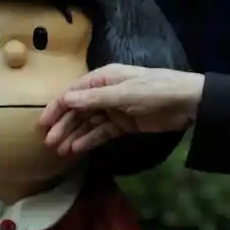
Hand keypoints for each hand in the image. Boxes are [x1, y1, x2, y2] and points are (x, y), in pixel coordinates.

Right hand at [39, 65, 205, 155]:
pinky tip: (77, 150)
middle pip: (79, 110)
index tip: (43, 122)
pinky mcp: (125, 124)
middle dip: (63, 125)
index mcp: (103, 78)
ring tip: (60, 150)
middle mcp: (105, 93)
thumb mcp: (123, 94)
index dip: (57, 107)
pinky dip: (90, 140)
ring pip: (89, 123)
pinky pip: (103, 132)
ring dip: (74, 135)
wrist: (186, 102)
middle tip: (48, 142)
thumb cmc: (154, 90)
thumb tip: (66, 99)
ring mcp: (115, 109)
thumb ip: (94, 98)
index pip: (73, 93)